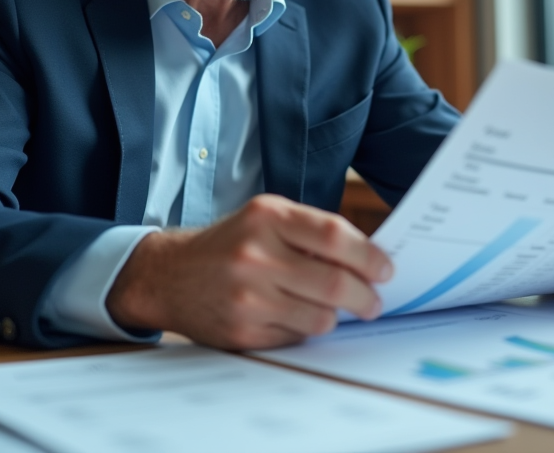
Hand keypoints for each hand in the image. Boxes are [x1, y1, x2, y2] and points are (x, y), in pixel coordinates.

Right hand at [105, 194, 393, 349]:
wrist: (168, 275)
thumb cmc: (229, 243)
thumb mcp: (264, 218)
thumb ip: (312, 232)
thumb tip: (370, 260)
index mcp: (266, 216)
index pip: (335, 236)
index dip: (369, 257)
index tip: (385, 270)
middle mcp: (255, 254)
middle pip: (335, 284)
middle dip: (365, 297)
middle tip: (373, 302)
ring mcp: (247, 296)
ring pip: (321, 318)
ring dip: (336, 316)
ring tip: (333, 309)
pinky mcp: (242, 330)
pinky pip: (296, 337)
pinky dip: (305, 329)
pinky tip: (294, 316)